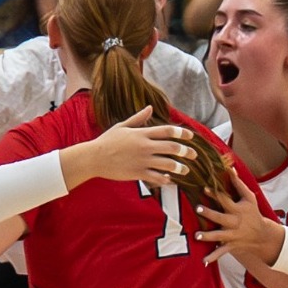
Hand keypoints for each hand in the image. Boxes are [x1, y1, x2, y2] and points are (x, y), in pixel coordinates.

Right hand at [78, 106, 196, 186]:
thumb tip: (150, 108)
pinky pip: (157, 177)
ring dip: (180, 168)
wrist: (94, 158)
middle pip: (173, 148)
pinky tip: (170, 180)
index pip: (168, 131)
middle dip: (186, 152)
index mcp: (142, 133)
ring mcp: (142, 160)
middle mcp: (145, 146)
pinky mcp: (138, 173)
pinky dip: (165, 179)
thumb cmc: (107, 141)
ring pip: (168, 164)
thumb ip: (139, 118)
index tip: (191, 136)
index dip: (182, 132)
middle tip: (194, 155)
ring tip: (185, 170)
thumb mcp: (122, 126)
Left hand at [196, 183, 285, 267]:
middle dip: (210, 213)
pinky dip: (213, 257)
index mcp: (237, 209)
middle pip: (220, 217)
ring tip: (197, 236)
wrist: (262, 235)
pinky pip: (221, 252)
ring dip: (208, 236)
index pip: (225, 200)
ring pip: (219, 236)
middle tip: (198, 209)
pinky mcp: (230, 245)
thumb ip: (238, 184)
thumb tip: (230, 168)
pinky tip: (204, 261)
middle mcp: (234, 222)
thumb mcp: (249, 198)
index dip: (215, 193)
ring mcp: (232, 235)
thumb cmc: (253, 213)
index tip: (204, 188)